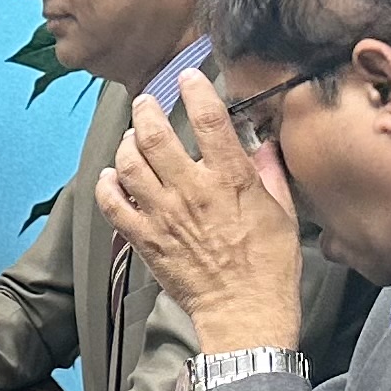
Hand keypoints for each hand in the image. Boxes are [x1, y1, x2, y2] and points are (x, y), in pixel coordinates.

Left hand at [95, 71, 306, 355]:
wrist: (245, 313)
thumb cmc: (269, 267)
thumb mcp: (283, 213)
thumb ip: (270, 174)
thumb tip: (263, 146)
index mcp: (231, 180)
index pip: (208, 119)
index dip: (195, 89)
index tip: (189, 77)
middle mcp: (192, 191)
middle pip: (155, 135)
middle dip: (146, 110)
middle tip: (145, 102)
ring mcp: (163, 215)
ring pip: (128, 164)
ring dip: (126, 143)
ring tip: (132, 138)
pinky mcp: (145, 239)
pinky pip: (112, 204)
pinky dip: (107, 185)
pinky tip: (111, 177)